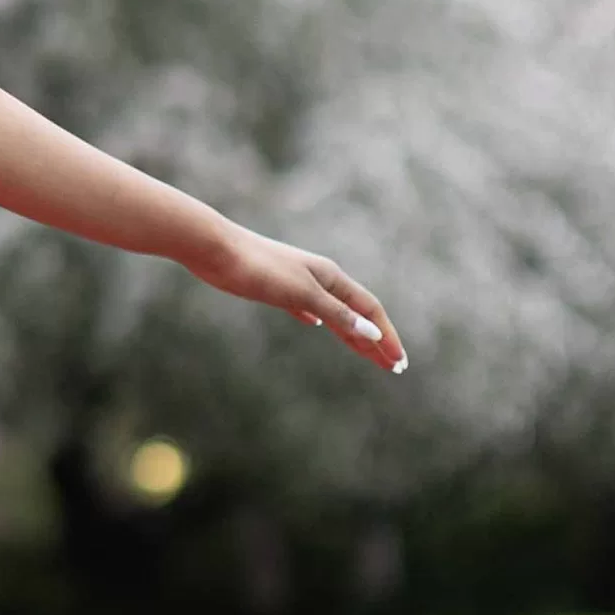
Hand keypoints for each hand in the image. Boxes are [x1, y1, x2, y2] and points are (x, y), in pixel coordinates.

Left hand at [192, 223, 407, 373]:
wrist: (215, 249)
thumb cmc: (259, 268)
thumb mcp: (301, 294)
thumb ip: (336, 313)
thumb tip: (371, 333)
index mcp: (331, 278)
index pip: (370, 310)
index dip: (387, 336)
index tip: (399, 361)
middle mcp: (320, 279)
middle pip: (356, 313)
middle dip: (376, 340)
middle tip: (393, 366)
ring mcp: (298, 283)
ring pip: (334, 313)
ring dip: (352, 334)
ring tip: (366, 353)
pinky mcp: (276, 289)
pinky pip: (306, 307)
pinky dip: (318, 319)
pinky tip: (315, 325)